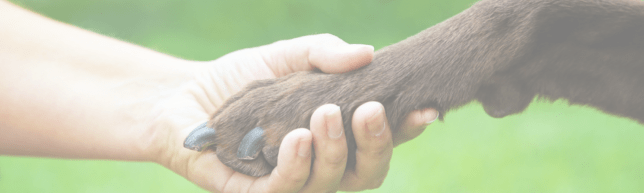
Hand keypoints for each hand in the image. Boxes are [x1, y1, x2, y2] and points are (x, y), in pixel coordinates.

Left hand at [150, 34, 438, 191]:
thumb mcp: (288, 57)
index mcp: (336, 138)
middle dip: (375, 145)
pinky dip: (296, 165)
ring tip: (326, 114)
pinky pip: (284, 189)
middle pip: (366, 174)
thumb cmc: (241, 79)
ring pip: (331, 184)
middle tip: (369, 108)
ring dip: (335, 151)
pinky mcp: (255, 192)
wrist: (182, 96)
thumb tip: (368, 54)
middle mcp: (322, 166)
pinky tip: (297, 137)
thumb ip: (325, 54)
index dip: (405, 130)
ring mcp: (291, 183)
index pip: (381, 141)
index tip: (425, 109)